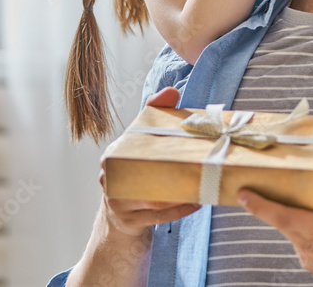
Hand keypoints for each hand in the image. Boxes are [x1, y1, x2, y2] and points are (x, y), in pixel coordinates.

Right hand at [98, 87, 200, 237]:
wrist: (120, 217)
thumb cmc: (135, 174)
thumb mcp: (139, 147)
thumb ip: (153, 115)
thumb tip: (172, 91)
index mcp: (113, 156)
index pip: (131, 139)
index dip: (151, 132)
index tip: (174, 129)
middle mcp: (110, 178)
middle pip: (143, 171)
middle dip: (171, 167)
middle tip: (197, 158)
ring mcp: (119, 202)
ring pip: (153, 197)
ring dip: (179, 192)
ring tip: (202, 182)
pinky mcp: (131, 222)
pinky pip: (159, 216)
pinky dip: (179, 209)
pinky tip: (197, 202)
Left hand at [238, 122, 312, 286]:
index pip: (279, 216)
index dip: (258, 204)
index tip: (240, 193)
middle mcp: (310, 249)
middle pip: (283, 221)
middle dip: (276, 202)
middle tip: (267, 183)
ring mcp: (312, 262)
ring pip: (293, 232)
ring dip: (294, 216)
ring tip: (305, 199)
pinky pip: (303, 243)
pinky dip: (306, 229)